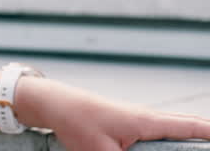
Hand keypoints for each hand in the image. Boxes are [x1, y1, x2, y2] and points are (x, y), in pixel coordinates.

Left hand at [20, 76, 209, 149]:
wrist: (54, 103)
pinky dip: (173, 135)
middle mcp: (147, 117)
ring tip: (198, 145)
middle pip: (187, 126)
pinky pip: (160, 130)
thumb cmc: (76, 123)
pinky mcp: (128, 123)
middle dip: (205, 134)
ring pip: (173, 127)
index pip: (191, 127)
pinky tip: (172, 145)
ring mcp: (138, 118)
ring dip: (189, 135)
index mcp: (147, 122)